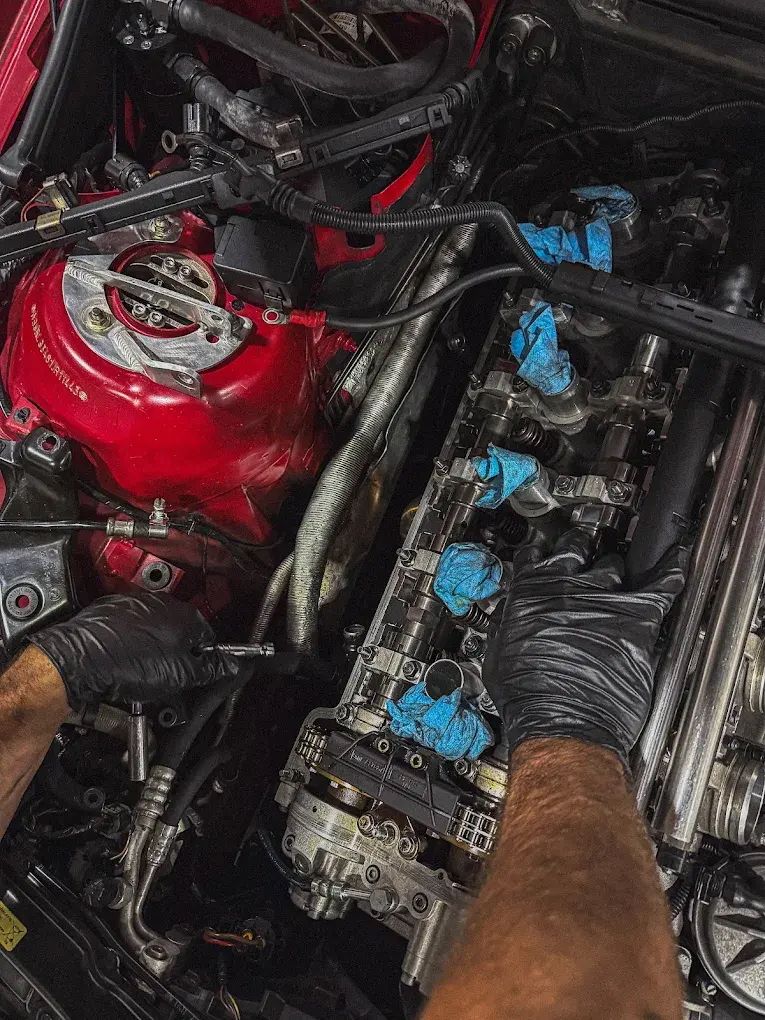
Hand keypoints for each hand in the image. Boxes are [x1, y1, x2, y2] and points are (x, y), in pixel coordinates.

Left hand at [29, 593, 234, 708]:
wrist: (80, 660)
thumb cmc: (128, 663)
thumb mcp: (180, 675)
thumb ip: (210, 668)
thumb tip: (230, 665)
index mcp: (185, 616)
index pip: (208, 638)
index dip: (204, 661)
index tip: (197, 675)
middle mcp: (161, 603)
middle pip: (181, 633)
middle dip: (177, 655)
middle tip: (168, 679)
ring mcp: (134, 604)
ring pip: (154, 631)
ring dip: (153, 649)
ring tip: (142, 674)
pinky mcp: (110, 611)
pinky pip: (129, 629)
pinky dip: (129, 644)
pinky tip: (123, 662)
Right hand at [483, 529, 686, 765]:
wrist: (561, 722)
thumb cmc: (528, 697)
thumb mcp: (499, 652)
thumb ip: (509, 624)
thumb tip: (511, 617)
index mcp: (530, 591)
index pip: (536, 554)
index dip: (543, 555)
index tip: (546, 555)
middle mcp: (567, 585)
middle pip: (577, 547)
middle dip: (582, 548)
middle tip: (585, 552)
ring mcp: (604, 597)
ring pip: (613, 564)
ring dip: (615, 568)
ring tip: (619, 570)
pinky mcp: (637, 617)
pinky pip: (662, 583)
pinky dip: (672, 569)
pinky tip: (677, 560)